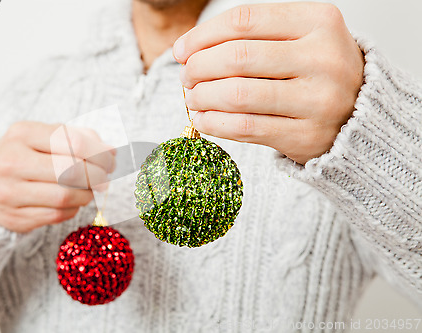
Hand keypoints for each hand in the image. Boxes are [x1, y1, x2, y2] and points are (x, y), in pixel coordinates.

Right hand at [0, 121, 115, 232]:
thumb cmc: (25, 155)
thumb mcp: (43, 137)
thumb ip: (78, 138)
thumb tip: (111, 152)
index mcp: (21, 134)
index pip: (73, 142)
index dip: (100, 153)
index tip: (111, 160)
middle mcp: (11, 162)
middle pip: (71, 171)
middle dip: (97, 175)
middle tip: (106, 177)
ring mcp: (9, 193)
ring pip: (66, 196)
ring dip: (87, 194)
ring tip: (90, 189)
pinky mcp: (15, 217)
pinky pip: (58, 215)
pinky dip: (74, 208)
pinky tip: (73, 201)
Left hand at [174, 2, 363, 164]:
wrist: (361, 115)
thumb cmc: (317, 72)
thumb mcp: (300, 38)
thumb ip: (254, 37)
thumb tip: (190, 49)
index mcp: (319, 22)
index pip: (244, 21)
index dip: (202, 35)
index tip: (181, 49)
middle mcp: (323, 58)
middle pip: (237, 57)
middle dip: (198, 67)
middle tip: (185, 75)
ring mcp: (317, 100)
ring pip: (237, 95)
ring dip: (202, 97)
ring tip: (192, 97)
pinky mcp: (306, 135)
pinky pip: (245, 128)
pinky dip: (214, 123)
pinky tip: (203, 119)